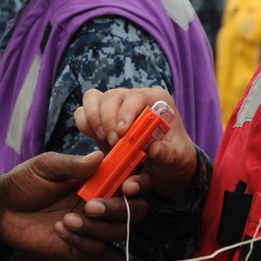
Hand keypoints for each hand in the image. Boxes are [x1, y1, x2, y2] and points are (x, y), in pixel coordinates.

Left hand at [0, 151, 147, 260]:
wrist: (2, 210)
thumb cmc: (25, 183)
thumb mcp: (45, 167)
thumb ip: (71, 164)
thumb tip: (99, 157)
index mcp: (100, 179)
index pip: (133, 181)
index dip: (139, 183)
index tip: (127, 185)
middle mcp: (104, 202)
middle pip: (136, 210)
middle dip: (119, 209)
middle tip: (90, 205)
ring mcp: (95, 226)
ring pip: (119, 232)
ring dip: (96, 227)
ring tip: (66, 219)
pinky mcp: (83, 247)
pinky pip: (98, 249)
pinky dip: (82, 240)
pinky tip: (60, 229)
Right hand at [74, 88, 198, 204]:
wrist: (164, 165)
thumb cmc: (173, 156)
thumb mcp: (177, 158)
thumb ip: (166, 155)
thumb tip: (153, 151)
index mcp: (157, 101)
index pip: (137, 96)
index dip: (127, 112)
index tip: (122, 133)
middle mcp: (134, 98)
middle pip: (112, 96)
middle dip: (109, 120)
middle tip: (113, 143)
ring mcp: (115, 106)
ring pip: (94, 99)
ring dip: (94, 120)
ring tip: (102, 139)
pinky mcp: (100, 117)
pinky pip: (83, 111)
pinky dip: (85, 124)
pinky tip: (95, 138)